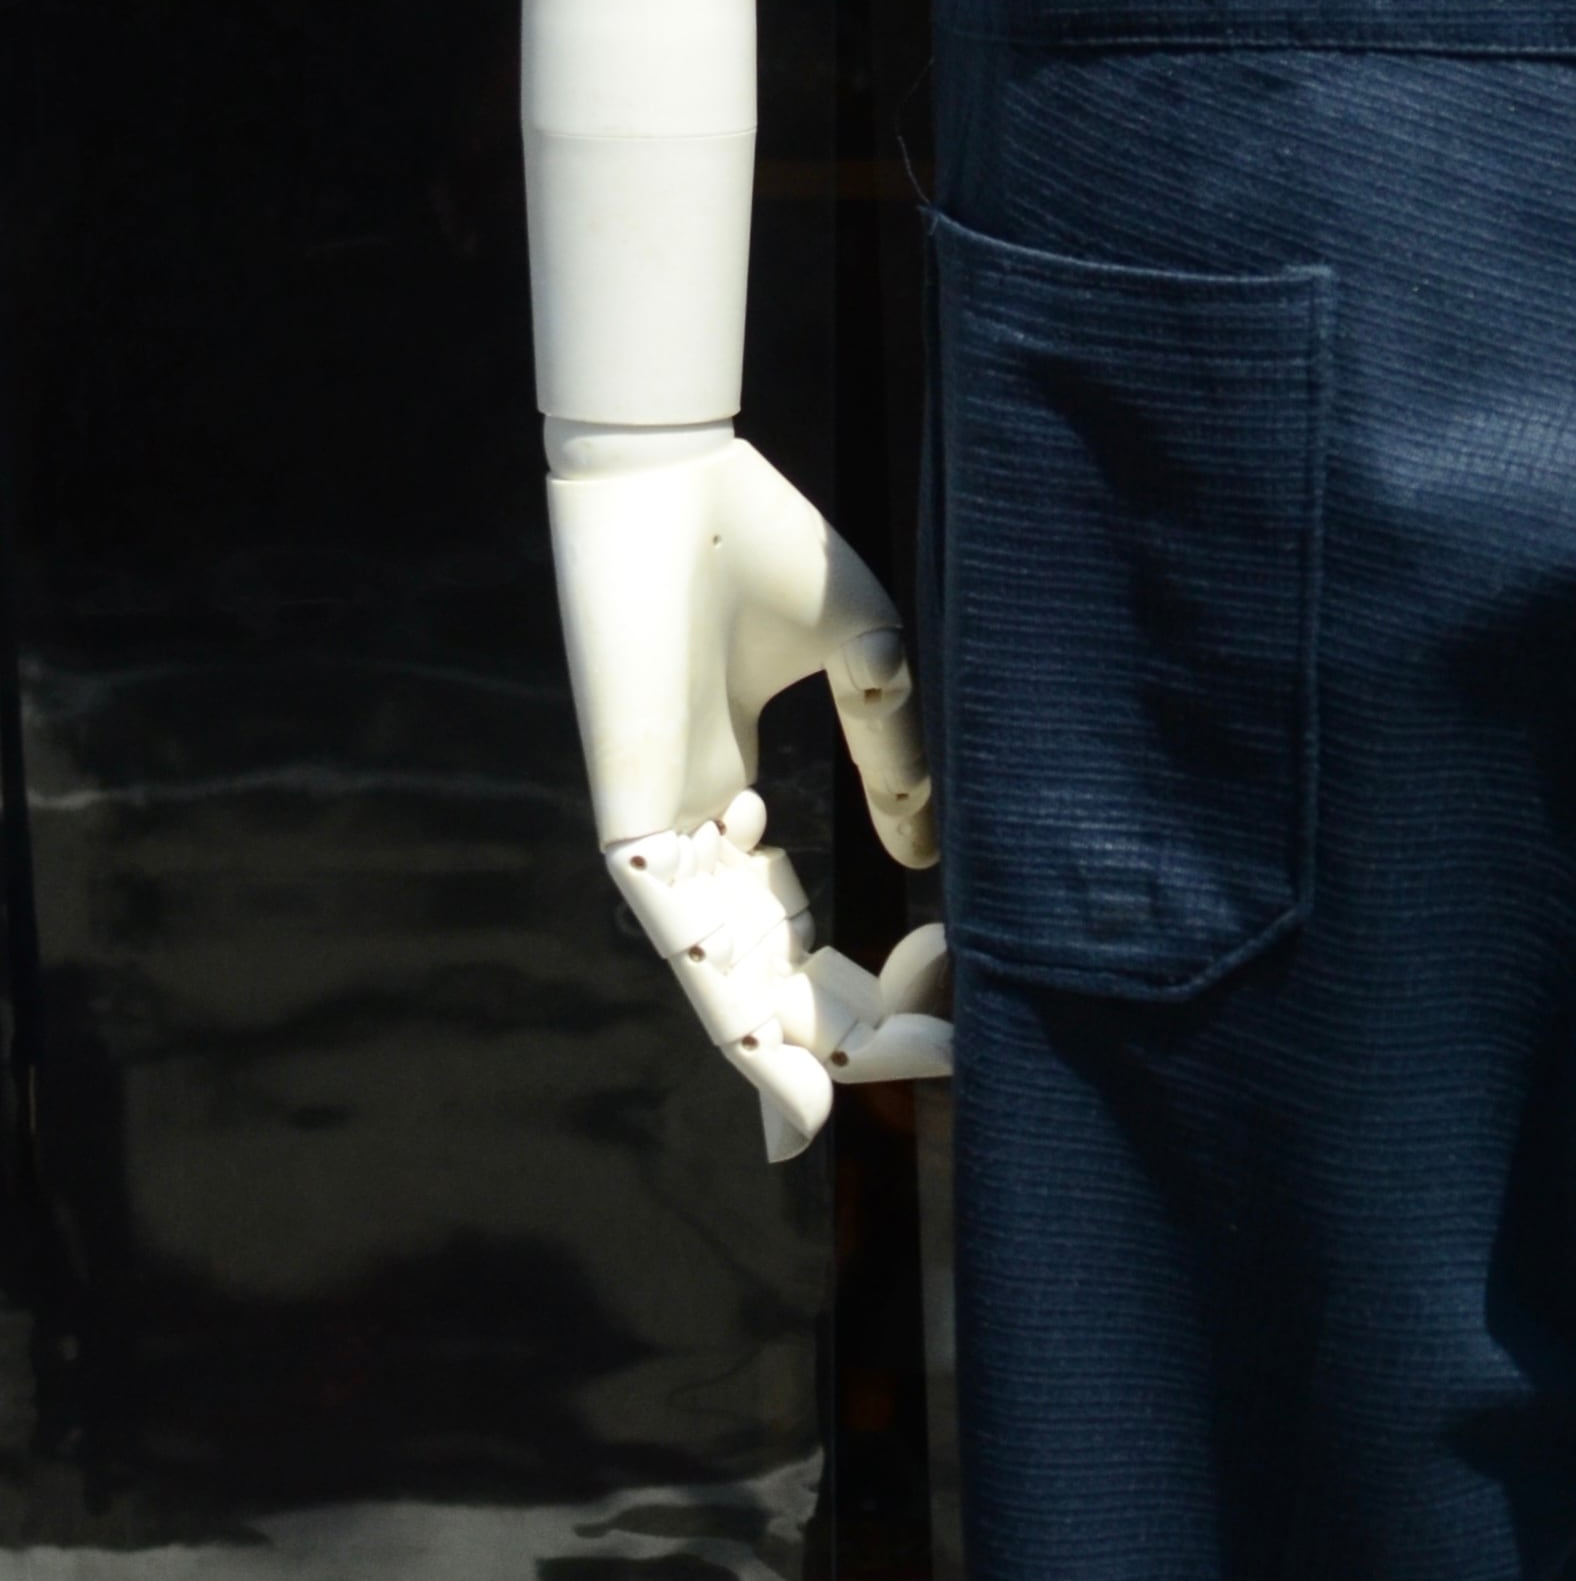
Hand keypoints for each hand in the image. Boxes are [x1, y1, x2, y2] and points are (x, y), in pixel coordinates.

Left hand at [547, 429, 947, 1158]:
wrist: (670, 470)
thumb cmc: (754, 541)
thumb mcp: (865, 663)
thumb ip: (893, 760)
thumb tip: (927, 857)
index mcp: (732, 785)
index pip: (791, 920)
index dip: (862, 969)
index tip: (940, 986)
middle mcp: (691, 822)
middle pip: (760, 966)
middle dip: (836, 1029)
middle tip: (920, 1067)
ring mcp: (658, 825)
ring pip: (718, 973)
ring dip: (784, 1047)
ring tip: (841, 1110)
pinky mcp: (631, 817)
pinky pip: (679, 941)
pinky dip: (728, 1011)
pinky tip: (779, 1069)